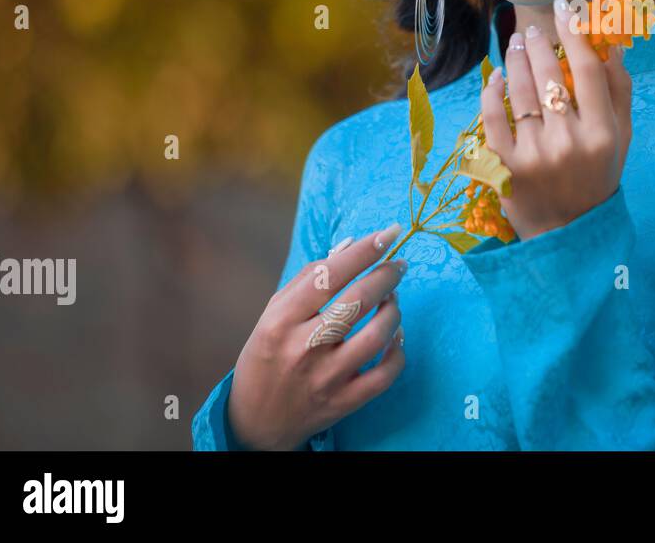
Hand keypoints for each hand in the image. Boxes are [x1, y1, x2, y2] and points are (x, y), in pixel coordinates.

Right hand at [227, 224, 407, 450]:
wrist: (256, 422)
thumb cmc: (268, 355)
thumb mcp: (273, 314)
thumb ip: (309, 279)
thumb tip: (351, 244)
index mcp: (280, 321)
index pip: (328, 275)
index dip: (363, 250)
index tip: (389, 233)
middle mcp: (303, 348)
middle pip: (357, 301)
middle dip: (387, 275)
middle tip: (398, 265)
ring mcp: (325, 378)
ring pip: (377, 335)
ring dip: (394, 310)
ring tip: (393, 299)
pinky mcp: (343, 402)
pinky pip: (386, 374)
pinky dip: (398, 350)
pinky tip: (395, 336)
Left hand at [480, 0, 632, 240]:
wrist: (568, 233)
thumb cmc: (598, 178)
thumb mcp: (621, 139)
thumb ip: (619, 92)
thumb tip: (610, 45)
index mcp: (602, 133)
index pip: (586, 70)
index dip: (574, 34)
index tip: (564, 10)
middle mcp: (568, 141)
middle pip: (549, 75)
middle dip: (538, 44)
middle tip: (532, 31)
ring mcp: (533, 154)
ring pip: (518, 91)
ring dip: (515, 59)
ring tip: (515, 44)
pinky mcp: (504, 166)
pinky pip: (492, 117)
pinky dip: (492, 91)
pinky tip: (496, 77)